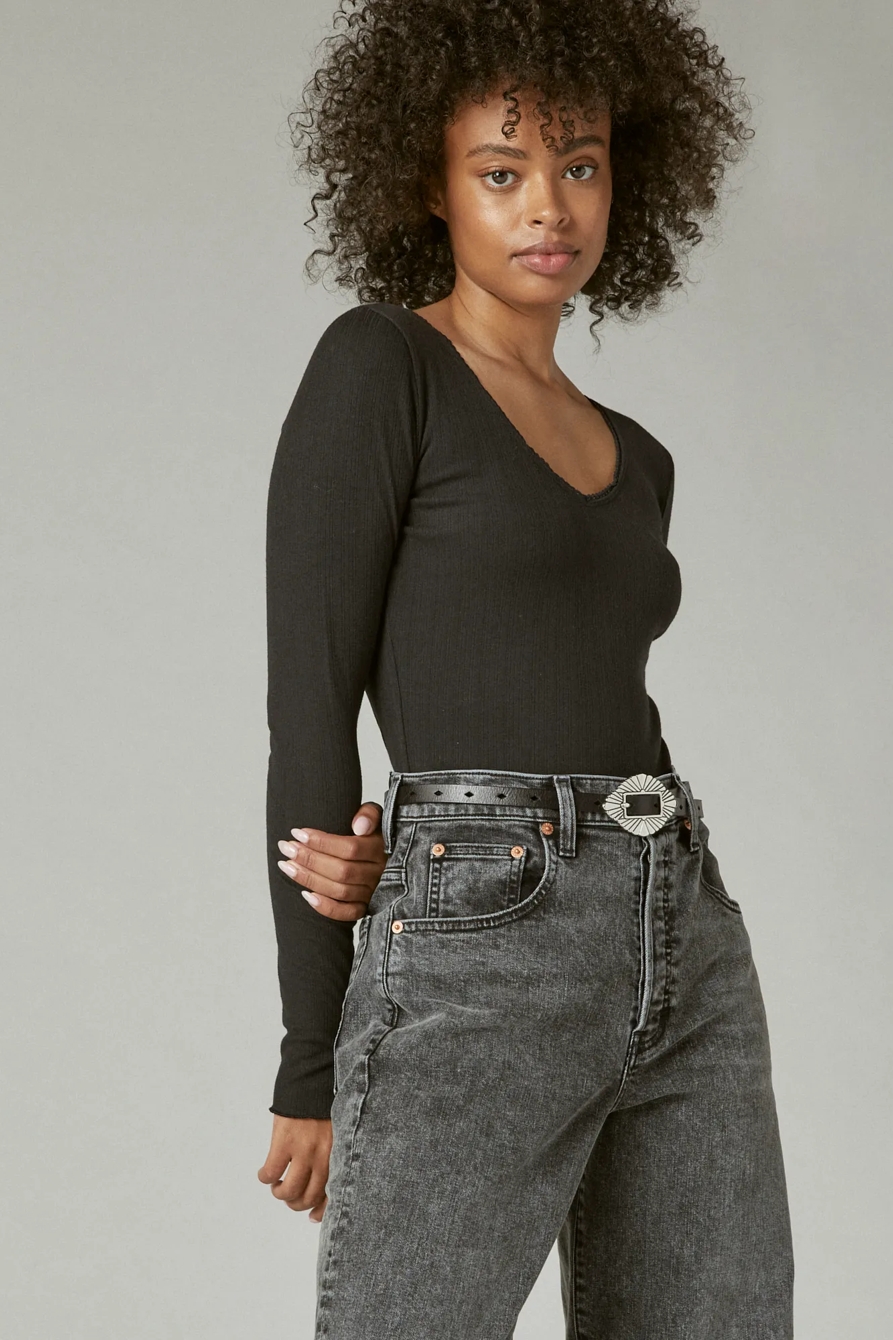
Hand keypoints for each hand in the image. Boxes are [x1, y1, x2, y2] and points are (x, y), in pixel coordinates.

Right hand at [258, 1114, 331, 1220]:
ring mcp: (303, 1150)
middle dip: (296, 1203)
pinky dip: (265, 1178)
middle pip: (308, 1198)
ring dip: (280, 1193)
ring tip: (277, 1185)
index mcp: (338, 1155)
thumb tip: (322, 1189)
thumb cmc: (326, 1105)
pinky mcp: (284, 1142)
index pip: (332, 1196)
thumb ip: (332, 1158)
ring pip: (290, 1191)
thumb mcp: (337, 1133)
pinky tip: (265, 1174)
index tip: (312, 1216)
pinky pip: (271, 1173)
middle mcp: (323, 1157)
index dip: (320, 1212)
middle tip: (290, 1195)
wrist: (312, 1078)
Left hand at [276, 800, 386, 920]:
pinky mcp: (366, 907)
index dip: (322, 842)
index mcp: (380, 849)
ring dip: (309, 879)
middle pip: (342, 871)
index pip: (351, 848)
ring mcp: (372, 892)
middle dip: (309, 859)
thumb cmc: (372, 834)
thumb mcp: (375, 817)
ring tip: (287, 866)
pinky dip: (326, 907)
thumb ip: (369, 815)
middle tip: (287, 848)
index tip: (298, 833)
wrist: (386, 858)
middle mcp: (378, 873)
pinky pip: (347, 913)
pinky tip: (306, 895)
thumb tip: (359, 826)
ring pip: (340, 891)